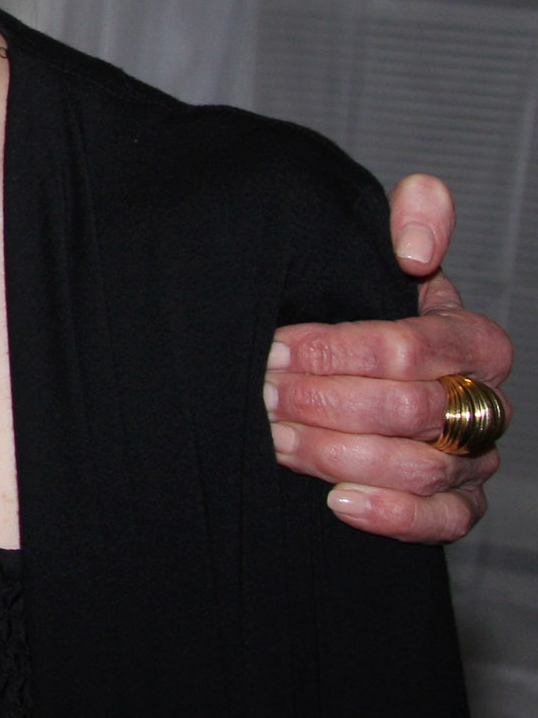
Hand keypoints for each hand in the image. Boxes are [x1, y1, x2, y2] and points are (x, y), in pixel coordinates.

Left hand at [268, 173, 508, 542]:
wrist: (349, 367)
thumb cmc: (362, 305)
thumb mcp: (377, 256)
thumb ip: (412, 221)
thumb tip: (415, 244)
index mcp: (472, 341)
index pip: (415, 348)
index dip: (340, 349)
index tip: (277, 344)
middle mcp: (481, 402)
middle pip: (413, 412)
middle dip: (327, 401)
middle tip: (263, 391)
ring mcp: (471, 458)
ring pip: (423, 469)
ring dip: (339, 455)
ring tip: (275, 437)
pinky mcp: (454, 505)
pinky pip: (443, 522)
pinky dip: (392, 516)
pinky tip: (335, 501)